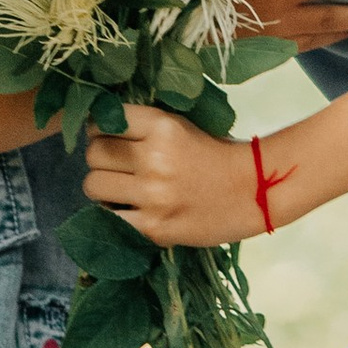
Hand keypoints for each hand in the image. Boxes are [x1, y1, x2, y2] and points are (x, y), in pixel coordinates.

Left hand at [85, 105, 265, 246]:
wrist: (255, 191)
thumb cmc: (217, 155)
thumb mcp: (182, 126)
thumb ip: (144, 126)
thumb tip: (100, 128)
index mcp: (162, 126)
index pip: (103, 121)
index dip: (100, 130)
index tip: (109, 138)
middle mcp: (154, 157)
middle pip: (94, 154)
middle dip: (101, 160)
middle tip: (117, 167)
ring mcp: (153, 194)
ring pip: (93, 185)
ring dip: (103, 188)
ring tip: (122, 190)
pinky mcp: (154, 226)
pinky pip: (108, 218)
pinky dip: (113, 215)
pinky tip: (128, 211)